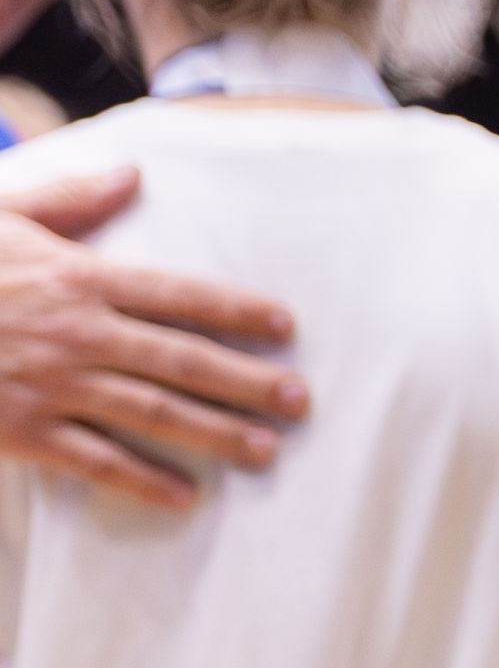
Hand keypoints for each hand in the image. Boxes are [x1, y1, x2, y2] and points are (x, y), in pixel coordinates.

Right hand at [0, 165, 305, 506]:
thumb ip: (68, 197)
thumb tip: (132, 172)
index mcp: (76, 277)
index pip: (177, 294)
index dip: (236, 310)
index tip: (287, 326)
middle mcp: (75, 333)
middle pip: (180, 359)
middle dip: (246, 381)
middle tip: (302, 401)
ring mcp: (49, 385)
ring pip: (150, 412)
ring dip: (214, 433)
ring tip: (267, 450)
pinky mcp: (20, 430)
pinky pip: (93, 460)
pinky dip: (142, 480)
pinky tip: (184, 496)